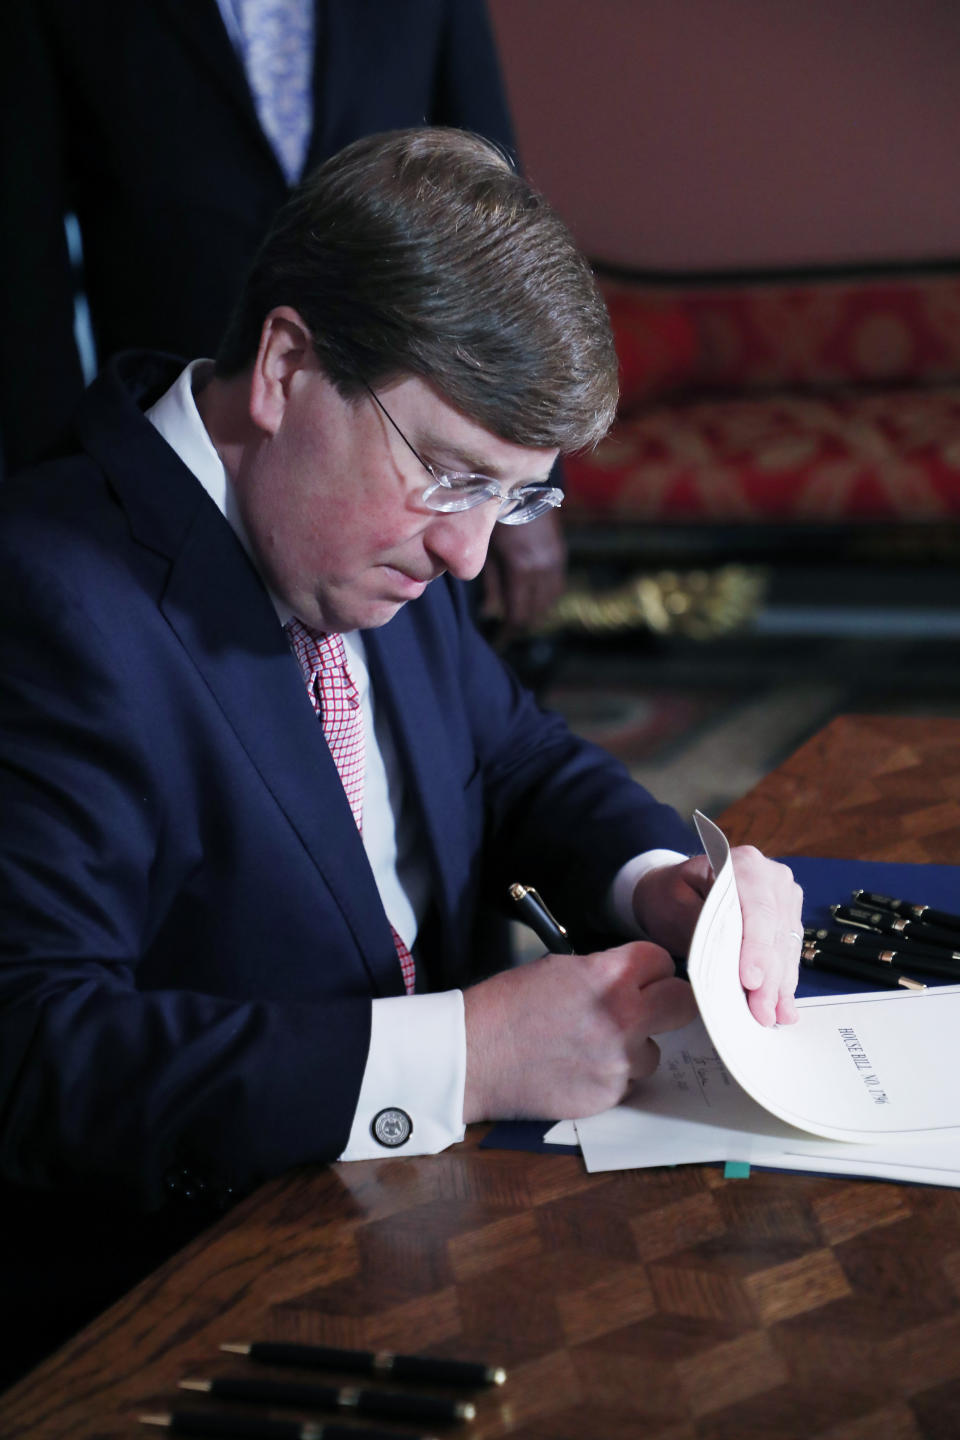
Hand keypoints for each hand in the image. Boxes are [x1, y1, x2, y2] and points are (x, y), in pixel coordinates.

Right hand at [462, 941, 697, 1122]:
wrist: (473, 1056)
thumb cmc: (507, 1006)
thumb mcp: (559, 968)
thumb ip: (605, 971)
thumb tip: (633, 979)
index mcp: (608, 977)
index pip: (663, 962)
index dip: (651, 969)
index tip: (644, 976)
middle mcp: (622, 1018)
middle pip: (682, 1005)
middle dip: (665, 1003)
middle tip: (643, 1007)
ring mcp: (618, 1062)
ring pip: (654, 1050)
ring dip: (633, 1047)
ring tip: (592, 1044)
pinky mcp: (608, 1096)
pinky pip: (628, 1082)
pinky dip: (610, 1076)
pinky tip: (578, 1067)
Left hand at [481, 509, 566, 632]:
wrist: (521, 482)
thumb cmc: (493, 513)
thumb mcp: (486, 548)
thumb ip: (490, 582)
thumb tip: (490, 610)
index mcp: (522, 568)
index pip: (519, 613)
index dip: (510, 630)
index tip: (500, 639)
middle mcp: (543, 567)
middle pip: (536, 610)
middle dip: (522, 622)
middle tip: (506, 631)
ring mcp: (555, 559)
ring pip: (550, 599)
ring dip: (536, 610)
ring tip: (520, 616)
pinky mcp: (560, 552)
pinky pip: (557, 584)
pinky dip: (546, 595)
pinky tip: (533, 597)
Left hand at [632, 849, 802, 1027]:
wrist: (673, 889)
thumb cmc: (670, 895)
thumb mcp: (675, 906)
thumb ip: (704, 929)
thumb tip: (729, 962)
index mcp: (744, 863)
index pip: (758, 910)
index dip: (757, 949)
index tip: (751, 981)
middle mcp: (772, 877)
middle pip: (775, 933)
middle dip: (769, 978)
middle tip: (761, 1013)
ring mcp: (784, 897)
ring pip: (786, 947)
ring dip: (780, 985)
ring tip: (773, 1016)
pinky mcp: (787, 918)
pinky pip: (788, 953)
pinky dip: (783, 981)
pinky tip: (782, 1006)